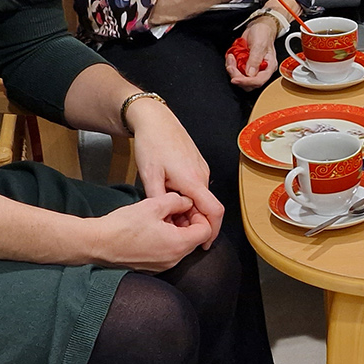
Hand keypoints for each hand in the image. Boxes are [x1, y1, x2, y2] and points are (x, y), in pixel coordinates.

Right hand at [88, 192, 218, 270]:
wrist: (98, 244)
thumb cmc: (123, 226)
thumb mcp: (153, 205)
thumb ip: (176, 201)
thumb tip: (186, 202)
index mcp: (178, 244)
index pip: (206, 231)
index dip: (200, 216)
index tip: (188, 207)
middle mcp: (174, 259)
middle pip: (194, 239)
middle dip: (188, 222)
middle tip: (174, 210)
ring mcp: (163, 266)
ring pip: (181, 246)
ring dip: (176, 231)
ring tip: (160, 217)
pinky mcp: (152, 267)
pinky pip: (168, 253)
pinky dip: (166, 240)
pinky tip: (151, 229)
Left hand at [127, 101, 224, 244]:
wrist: (155, 119)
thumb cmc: (152, 144)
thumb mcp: (149, 175)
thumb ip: (159, 200)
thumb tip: (166, 219)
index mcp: (193, 181)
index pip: (214, 211)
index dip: (212, 231)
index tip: (204, 244)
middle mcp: (202, 176)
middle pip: (207, 207)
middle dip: (194, 222)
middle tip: (173, 228)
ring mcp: (202, 169)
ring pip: (201, 198)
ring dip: (190, 210)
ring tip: (168, 213)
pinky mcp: (197, 164)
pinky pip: (198, 187)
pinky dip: (189, 199)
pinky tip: (172, 198)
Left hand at [228, 16, 279, 89]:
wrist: (257, 27)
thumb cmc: (263, 33)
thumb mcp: (260, 44)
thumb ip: (255, 59)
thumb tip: (250, 74)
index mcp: (268, 67)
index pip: (258, 81)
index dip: (246, 82)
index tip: (236, 79)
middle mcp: (261, 70)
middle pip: (248, 83)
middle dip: (237, 76)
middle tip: (231, 66)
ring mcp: (252, 68)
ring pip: (240, 78)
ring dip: (232, 70)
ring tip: (231, 58)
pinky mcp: (244, 65)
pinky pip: (235, 71)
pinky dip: (231, 65)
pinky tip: (231, 57)